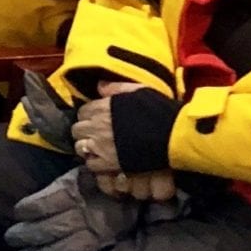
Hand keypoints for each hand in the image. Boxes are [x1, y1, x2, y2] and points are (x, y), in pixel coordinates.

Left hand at [74, 84, 175, 201]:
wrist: (173, 135)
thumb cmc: (158, 110)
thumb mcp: (138, 91)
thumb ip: (116, 88)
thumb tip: (99, 86)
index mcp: (102, 107)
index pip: (82, 111)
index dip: (89, 115)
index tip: (96, 119)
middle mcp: (97, 126)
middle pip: (77, 129)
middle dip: (84, 131)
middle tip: (95, 134)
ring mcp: (101, 146)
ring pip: (80, 147)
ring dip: (87, 146)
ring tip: (97, 147)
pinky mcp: (109, 163)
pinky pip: (91, 164)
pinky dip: (94, 162)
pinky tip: (103, 160)